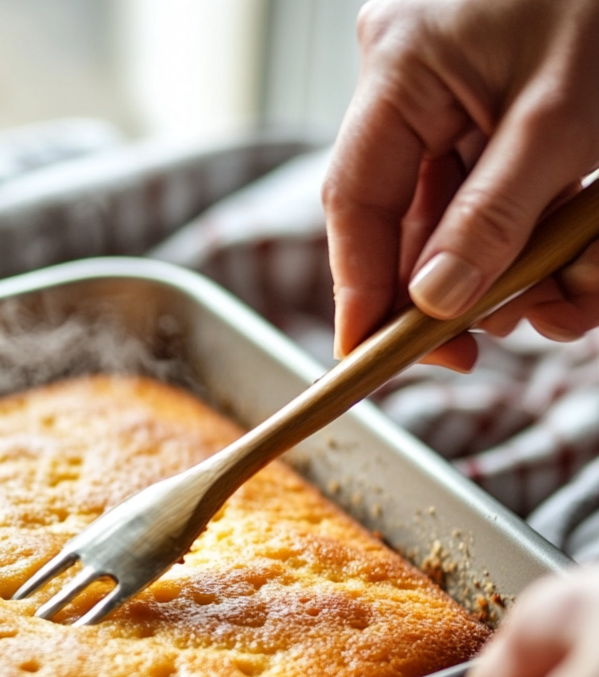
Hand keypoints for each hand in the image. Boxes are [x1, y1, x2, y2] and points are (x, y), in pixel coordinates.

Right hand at [324, 0, 598, 370]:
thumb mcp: (562, 122)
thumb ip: (491, 219)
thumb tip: (433, 303)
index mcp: (402, 66)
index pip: (354, 199)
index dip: (358, 288)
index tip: (369, 356)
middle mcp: (411, 82)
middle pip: (406, 217)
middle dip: (458, 285)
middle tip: (492, 342)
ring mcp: (451, 93)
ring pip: (455, 214)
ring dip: (511, 267)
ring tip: (570, 292)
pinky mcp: (492, 105)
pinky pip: (493, 189)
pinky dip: (536, 232)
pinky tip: (582, 258)